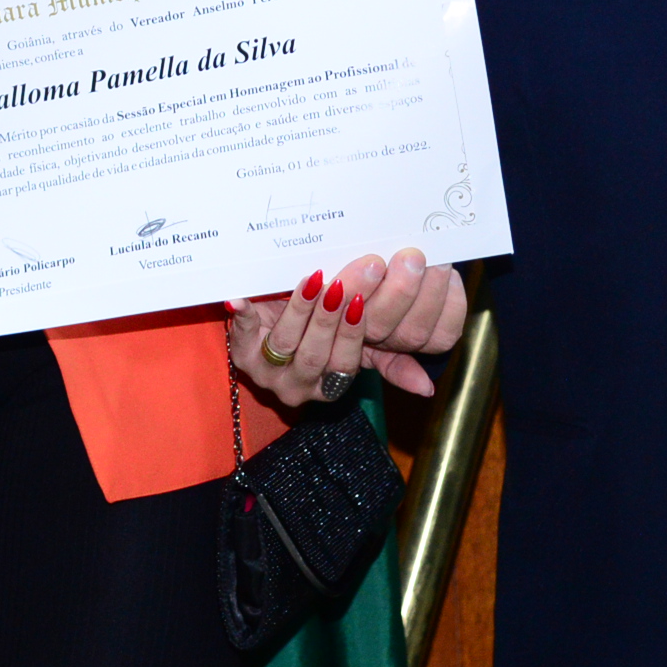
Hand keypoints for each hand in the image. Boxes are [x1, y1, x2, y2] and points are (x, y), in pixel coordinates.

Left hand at [229, 252, 459, 404]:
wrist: (270, 326)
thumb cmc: (320, 334)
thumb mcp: (357, 347)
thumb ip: (389, 361)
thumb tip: (427, 386)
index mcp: (330, 385)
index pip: (348, 363)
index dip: (355, 333)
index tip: (364, 300)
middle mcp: (299, 384)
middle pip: (317, 354)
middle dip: (331, 317)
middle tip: (346, 281)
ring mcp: (268, 370)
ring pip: (286, 343)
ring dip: (300, 310)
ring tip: (313, 280)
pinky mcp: (240, 352)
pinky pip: (240, 334)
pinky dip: (241, 315)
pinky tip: (240, 299)